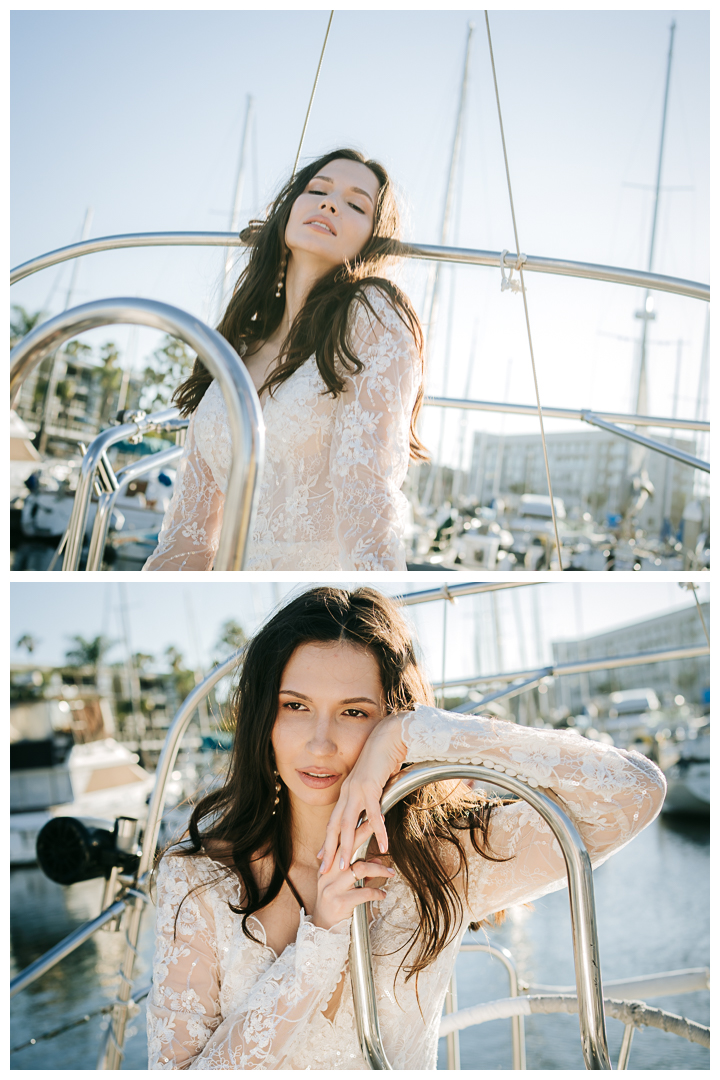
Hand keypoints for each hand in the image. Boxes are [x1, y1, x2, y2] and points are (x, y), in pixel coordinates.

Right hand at [314, 819, 395, 930]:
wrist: (323, 932)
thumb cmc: (335, 906)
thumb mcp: (342, 886)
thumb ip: (356, 872)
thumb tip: (374, 859)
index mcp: (328, 867)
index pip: (341, 842)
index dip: (355, 828)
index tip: (367, 815)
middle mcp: (328, 874)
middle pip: (347, 847)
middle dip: (364, 832)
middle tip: (379, 823)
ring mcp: (332, 888)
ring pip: (359, 869)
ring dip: (379, 868)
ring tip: (391, 872)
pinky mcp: (340, 902)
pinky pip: (363, 892)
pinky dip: (376, 892)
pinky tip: (383, 894)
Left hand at [318, 713, 407, 875]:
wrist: (388, 738)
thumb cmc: (382, 760)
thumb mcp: (373, 783)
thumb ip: (371, 798)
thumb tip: (374, 812)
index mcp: (346, 793)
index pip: (333, 821)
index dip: (327, 841)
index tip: (322, 858)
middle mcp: (347, 793)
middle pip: (335, 827)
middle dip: (330, 850)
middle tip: (325, 871)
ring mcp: (357, 790)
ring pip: (349, 824)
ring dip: (347, 846)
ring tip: (346, 866)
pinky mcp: (371, 787)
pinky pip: (374, 814)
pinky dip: (378, 830)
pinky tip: (384, 845)